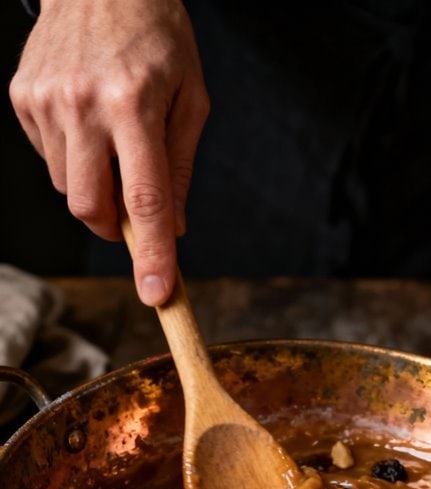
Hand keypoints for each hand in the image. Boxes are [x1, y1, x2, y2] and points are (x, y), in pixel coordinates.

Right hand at [10, 0, 209, 305]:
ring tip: (112, 138)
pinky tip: (86, 120)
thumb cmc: (156, 35)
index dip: (150, 253)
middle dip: (113, 225)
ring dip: (94, 185)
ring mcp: (46, 100)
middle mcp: (84, 103)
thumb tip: (171, 229)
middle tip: (133, 206)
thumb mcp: (191, 97)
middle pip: (90, 207)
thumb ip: (180, 167)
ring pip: (68, 188)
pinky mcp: (23, 97)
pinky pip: (49, 160)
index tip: (156, 294)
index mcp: (135, 103)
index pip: (143, 198)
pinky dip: (73, 157)